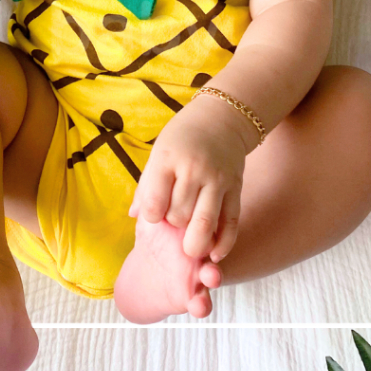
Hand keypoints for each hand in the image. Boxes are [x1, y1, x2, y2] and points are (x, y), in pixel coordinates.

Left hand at [129, 98, 250, 262]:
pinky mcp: (236, 188)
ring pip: (205, 224)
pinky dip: (224, 243)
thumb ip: (147, 185)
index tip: (155, 214)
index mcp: (168, 159)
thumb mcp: (158, 153)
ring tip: (190, 247)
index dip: (152, 217)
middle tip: (174, 220)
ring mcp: (218, 180)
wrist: (222, 117)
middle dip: (173, 227)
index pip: (155, 203)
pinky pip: (232, 223)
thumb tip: (134, 215)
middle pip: (179, 216)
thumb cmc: (182, 137)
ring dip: (195, 243)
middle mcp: (193, 170)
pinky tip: (214, 253)